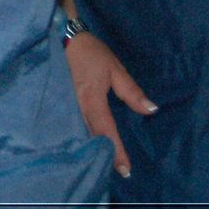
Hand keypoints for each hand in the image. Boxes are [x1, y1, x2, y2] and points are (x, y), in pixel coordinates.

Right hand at [64, 33, 155, 177]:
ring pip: (78, 134)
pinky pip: (68, 126)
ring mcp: (63, 107)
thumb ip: (131, 92)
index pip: (106, 132)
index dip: (117, 151)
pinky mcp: (57, 104)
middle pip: (90, 138)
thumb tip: (151, 110)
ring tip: (101, 163)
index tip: (126, 170)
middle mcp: (75, 108)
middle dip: (102, 156)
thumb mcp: (115, 69)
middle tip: (115, 171)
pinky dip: (78, 138)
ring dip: (89, 149)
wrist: (59, 36)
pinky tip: (82, 145)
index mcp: (92, 100)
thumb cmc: (90, 53)